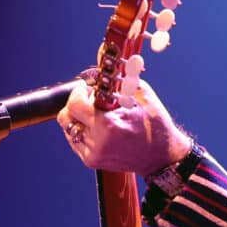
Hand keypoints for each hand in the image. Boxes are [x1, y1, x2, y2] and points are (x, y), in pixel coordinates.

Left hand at [56, 78, 191, 175]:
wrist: (161, 156)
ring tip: (97, 115)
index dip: (78, 92)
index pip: (74, 104)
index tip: (87, 88)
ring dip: (79, 117)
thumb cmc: (154, 126)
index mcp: (108, 126)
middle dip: (75, 104)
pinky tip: (98, 126)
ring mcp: (92, 154)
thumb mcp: (141, 96)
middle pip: (65, 117)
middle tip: (91, 100)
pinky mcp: (91, 161)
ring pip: (68, 128)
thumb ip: (121, 79)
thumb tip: (106, 65)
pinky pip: (74, 140)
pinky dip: (82, 130)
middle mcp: (97, 143)